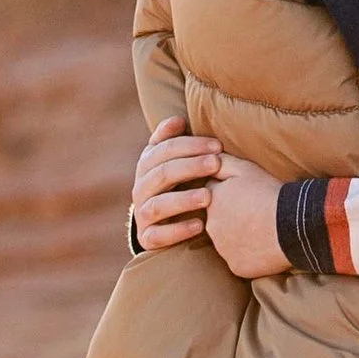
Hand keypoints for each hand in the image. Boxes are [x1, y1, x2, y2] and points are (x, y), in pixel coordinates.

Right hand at [130, 121, 219, 250]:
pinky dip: (178, 231)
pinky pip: (158, 236)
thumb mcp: (172, 159)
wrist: (163, 222)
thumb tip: (178, 119)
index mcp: (147, 164)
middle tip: (216, 164)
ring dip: (183, 199)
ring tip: (208, 196)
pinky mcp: (148, 238)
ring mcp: (142, 214)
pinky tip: (199, 225)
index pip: (163, 149)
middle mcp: (141, 188)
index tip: (217, 145)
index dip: (189, 145)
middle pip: (162, 174)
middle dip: (190, 167)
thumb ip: (172, 139)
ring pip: (158, 205)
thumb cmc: (176, 182)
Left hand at [205, 162, 288, 278]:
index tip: (246, 195)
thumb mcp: (245, 168)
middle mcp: (211, 227)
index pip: (212, 196)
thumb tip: (207, 159)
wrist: (292, 224)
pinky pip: (240, 260)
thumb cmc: (269, 193)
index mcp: (211, 201)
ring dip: (239, 236)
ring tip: (262, 230)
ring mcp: (223, 250)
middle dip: (231, 216)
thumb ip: (221, 162)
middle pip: (218, 220)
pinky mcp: (236, 267)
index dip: (230, 194)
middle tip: (255, 213)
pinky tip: (264, 247)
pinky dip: (249, 255)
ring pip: (228, 241)